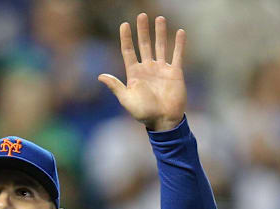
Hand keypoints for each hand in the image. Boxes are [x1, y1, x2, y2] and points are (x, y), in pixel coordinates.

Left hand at [99, 14, 186, 130]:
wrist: (163, 121)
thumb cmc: (143, 113)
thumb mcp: (126, 99)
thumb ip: (115, 86)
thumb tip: (100, 76)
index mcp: (134, 74)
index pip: (128, 51)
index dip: (126, 38)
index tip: (124, 24)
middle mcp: (147, 68)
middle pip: (144, 45)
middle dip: (143, 30)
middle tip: (141, 15)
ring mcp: (161, 69)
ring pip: (160, 46)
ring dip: (160, 33)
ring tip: (159, 18)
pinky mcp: (175, 72)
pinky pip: (177, 55)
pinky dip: (179, 44)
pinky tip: (180, 32)